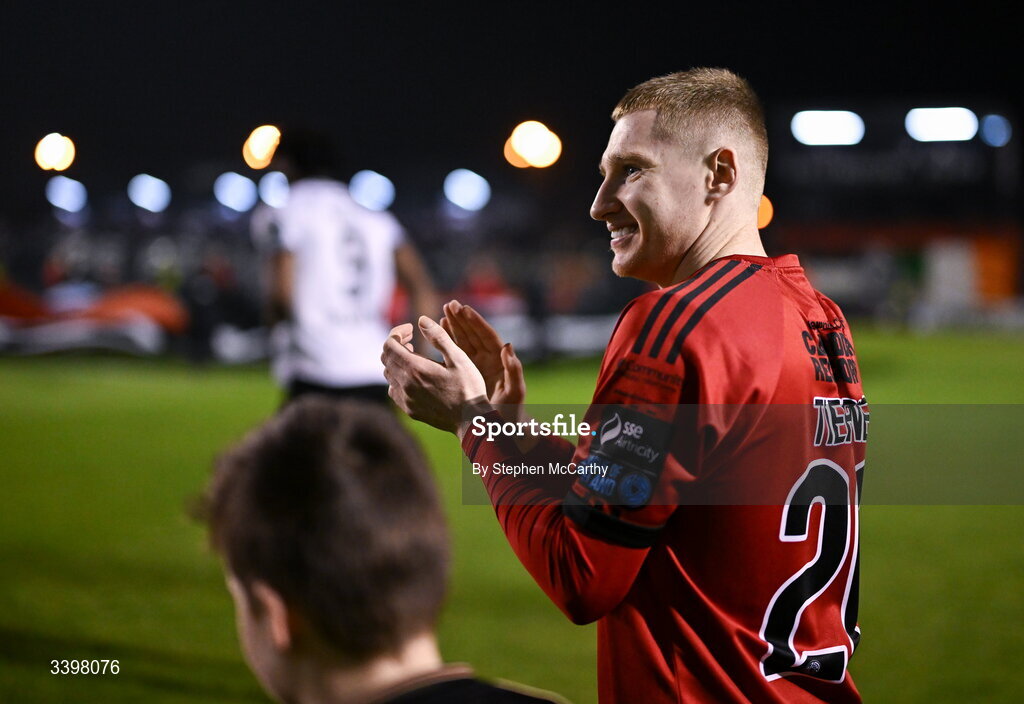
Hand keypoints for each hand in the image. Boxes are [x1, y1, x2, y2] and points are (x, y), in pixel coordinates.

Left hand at [381, 316, 487, 433]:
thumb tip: (421, 320)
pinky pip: (394, 390)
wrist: (470, 420)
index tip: (411, 329)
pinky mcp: (409, 410)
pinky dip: (399, 378)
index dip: (397, 332)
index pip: (389, 344)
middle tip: (412, 340)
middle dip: (396, 344)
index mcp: (415, 369)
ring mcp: (405, 399)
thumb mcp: (458, 358)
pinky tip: (414, 377)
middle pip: (386, 357)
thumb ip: (438, 337)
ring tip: (415, 356)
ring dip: (397, 361)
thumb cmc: (468, 387)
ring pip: (388, 373)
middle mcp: (405, 384)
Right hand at [440, 300, 525, 405]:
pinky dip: (449, 342)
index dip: (476, 322)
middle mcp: (489, 360)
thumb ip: (514, 370)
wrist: (503, 429)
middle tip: (450, 304)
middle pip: (474, 334)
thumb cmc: (511, 413)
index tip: (465, 309)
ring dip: (455, 327)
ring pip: (464, 341)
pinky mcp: (468, 373)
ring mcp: (478, 365)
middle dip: (463, 319)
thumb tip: (509, 347)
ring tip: (443, 312)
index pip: (487, 336)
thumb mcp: (515, 392)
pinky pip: (457, 353)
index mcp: (500, 361)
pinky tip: (439, 332)